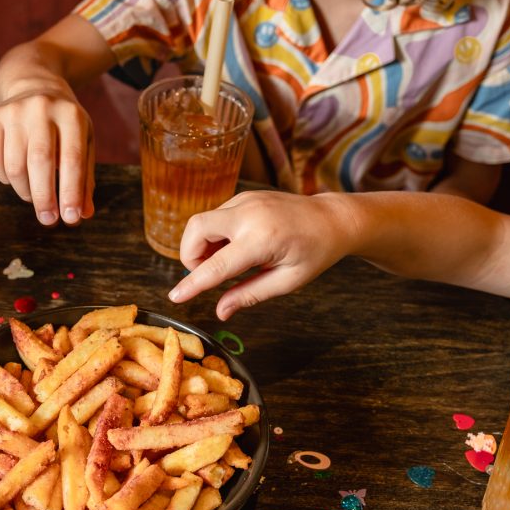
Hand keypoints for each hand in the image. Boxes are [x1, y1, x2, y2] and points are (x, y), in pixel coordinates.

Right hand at [0, 82, 94, 225]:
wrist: (34, 86)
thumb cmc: (65, 125)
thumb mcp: (83, 143)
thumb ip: (84, 178)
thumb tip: (83, 214)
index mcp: (71, 115)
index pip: (72, 159)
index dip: (71, 192)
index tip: (71, 219)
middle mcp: (42, 109)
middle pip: (40, 162)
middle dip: (44, 197)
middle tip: (48, 220)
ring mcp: (14, 111)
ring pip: (14, 166)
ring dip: (24, 191)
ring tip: (34, 196)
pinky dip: (5, 180)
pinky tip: (17, 179)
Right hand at [167, 191, 351, 320]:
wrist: (333, 219)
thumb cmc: (315, 253)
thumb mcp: (287, 281)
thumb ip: (249, 295)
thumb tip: (221, 312)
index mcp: (262, 239)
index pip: (216, 266)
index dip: (193, 284)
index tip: (176, 297)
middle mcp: (249, 214)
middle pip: (196, 229)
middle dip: (190, 256)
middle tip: (209, 274)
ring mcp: (245, 200)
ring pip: (202, 222)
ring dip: (202, 246)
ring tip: (229, 263)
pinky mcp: (244, 197)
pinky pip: (215, 217)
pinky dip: (214, 236)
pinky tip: (235, 248)